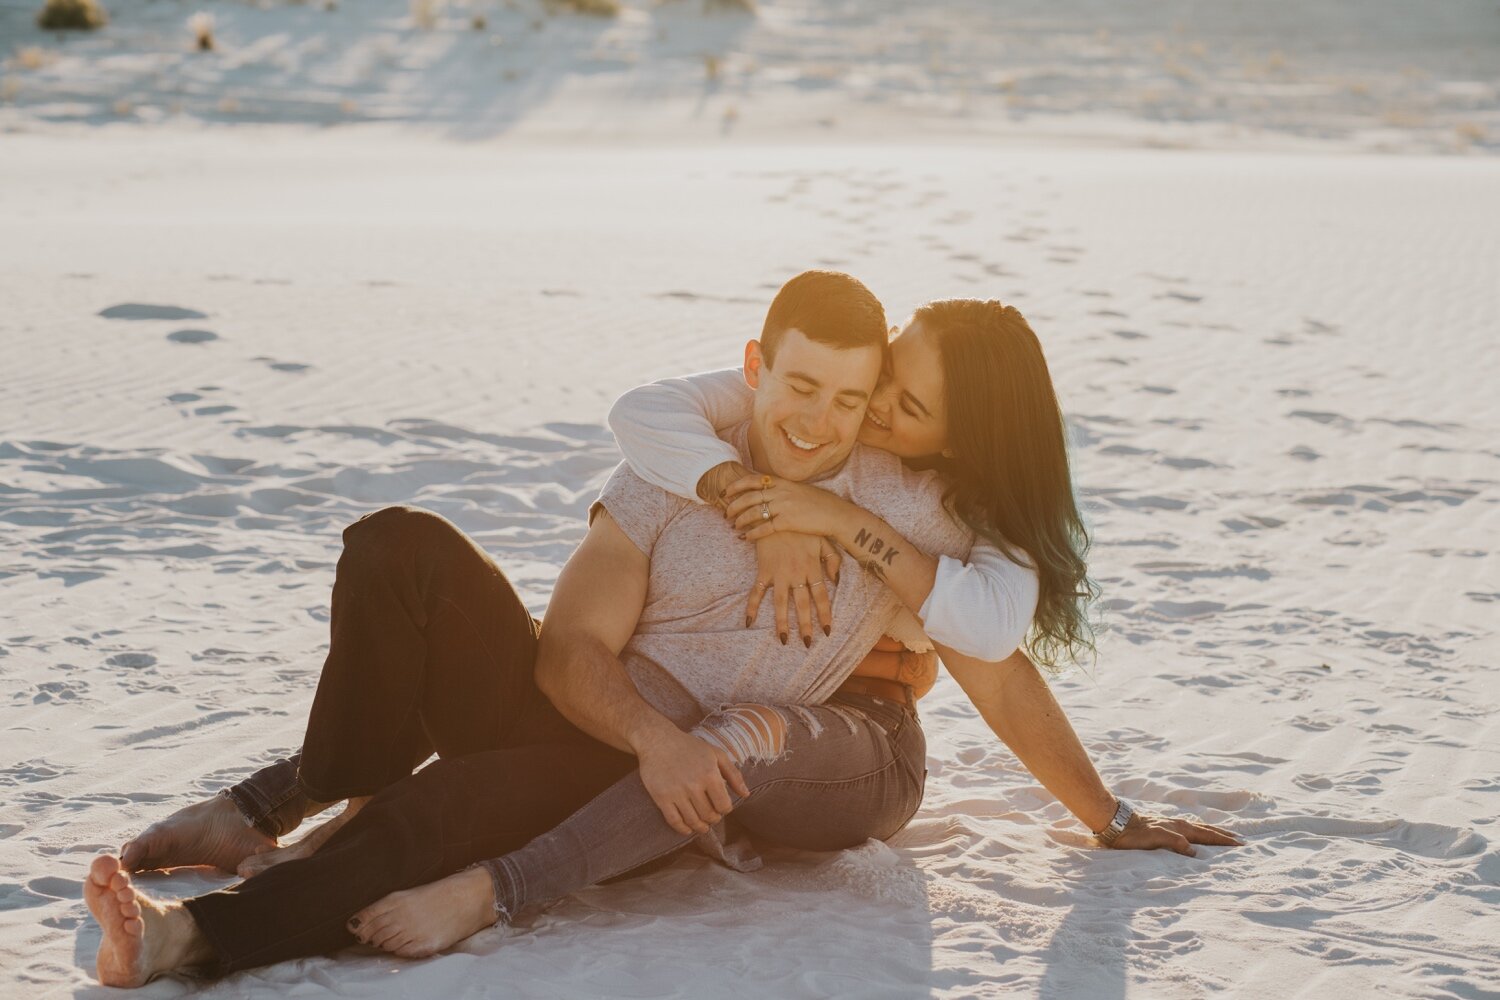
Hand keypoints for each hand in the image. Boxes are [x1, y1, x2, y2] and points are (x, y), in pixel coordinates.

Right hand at [636, 726, 750, 836]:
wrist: (657, 740)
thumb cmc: (689, 746)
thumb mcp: (716, 754)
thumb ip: (733, 774)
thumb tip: (746, 794)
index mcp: (710, 774)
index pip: (724, 805)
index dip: (725, 810)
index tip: (722, 808)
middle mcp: (694, 785)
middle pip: (709, 816)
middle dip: (713, 819)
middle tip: (712, 817)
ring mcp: (676, 793)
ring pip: (693, 821)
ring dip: (700, 827)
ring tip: (702, 825)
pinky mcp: (661, 798)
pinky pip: (674, 821)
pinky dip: (683, 829)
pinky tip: (688, 828)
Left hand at [725, 474, 846, 540]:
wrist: (836, 515)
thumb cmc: (821, 503)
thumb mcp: (800, 489)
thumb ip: (784, 488)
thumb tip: (770, 488)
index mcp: (783, 482)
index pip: (753, 480)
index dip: (737, 486)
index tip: (727, 492)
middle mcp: (781, 492)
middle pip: (749, 497)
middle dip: (734, 505)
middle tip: (726, 512)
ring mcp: (783, 506)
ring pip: (753, 512)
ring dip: (741, 520)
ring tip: (734, 526)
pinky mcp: (787, 522)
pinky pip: (764, 528)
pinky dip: (752, 533)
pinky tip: (746, 537)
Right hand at [744, 532, 839, 645]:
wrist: (776, 513)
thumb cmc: (802, 527)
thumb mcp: (823, 539)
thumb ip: (833, 560)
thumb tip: (836, 581)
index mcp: (812, 568)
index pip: (822, 597)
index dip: (825, 615)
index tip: (827, 631)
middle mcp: (796, 574)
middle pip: (802, 605)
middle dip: (806, 625)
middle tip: (808, 643)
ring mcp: (778, 574)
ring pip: (781, 603)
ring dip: (782, 623)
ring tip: (784, 640)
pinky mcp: (763, 571)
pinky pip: (757, 592)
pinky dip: (751, 607)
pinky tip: (749, 622)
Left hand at [1104, 810, 1242, 855]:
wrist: (1116, 822)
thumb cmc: (1134, 834)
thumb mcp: (1155, 839)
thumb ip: (1175, 842)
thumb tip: (1194, 851)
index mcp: (1180, 828)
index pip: (1207, 835)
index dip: (1224, 840)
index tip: (1241, 844)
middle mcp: (1179, 824)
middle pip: (1206, 830)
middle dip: (1224, 836)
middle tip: (1241, 841)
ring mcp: (1172, 824)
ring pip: (1199, 828)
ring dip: (1213, 833)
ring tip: (1225, 836)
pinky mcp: (1164, 826)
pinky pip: (1189, 829)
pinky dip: (1199, 832)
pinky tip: (1197, 834)